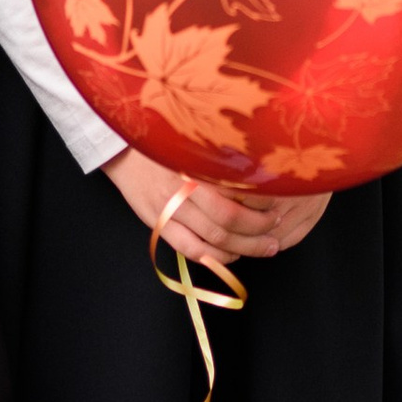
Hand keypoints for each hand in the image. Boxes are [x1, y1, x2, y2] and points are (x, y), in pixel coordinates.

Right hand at [104, 148, 329, 261]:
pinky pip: (190, 250)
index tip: (279, 208)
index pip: (237, 192)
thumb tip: (262, 175)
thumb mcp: (195, 144)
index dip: (261, 206)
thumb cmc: (166, 144)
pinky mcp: (158, 223)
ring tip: (264, 248)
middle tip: (275, 234)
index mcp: (197, 165)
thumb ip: (222, 160)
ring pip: (212, 240)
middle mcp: (183, 187)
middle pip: (228, 221)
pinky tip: (231, 256)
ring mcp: (169, 208)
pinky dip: (215, 258)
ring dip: (243, 249)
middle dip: (258, 232)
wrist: (123, 150)